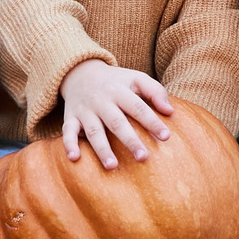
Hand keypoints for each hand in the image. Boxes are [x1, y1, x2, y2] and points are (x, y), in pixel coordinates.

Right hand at [58, 59, 173, 166]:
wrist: (80, 72)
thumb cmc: (116, 81)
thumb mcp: (136, 78)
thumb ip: (155, 91)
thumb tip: (170, 112)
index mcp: (120, 91)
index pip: (138, 107)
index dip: (152, 121)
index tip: (165, 136)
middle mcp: (102, 101)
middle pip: (117, 122)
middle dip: (129, 140)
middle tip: (143, 157)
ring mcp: (85, 110)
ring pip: (94, 131)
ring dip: (102, 149)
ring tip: (112, 166)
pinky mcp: (71, 117)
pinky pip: (68, 132)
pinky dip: (69, 144)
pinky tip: (74, 158)